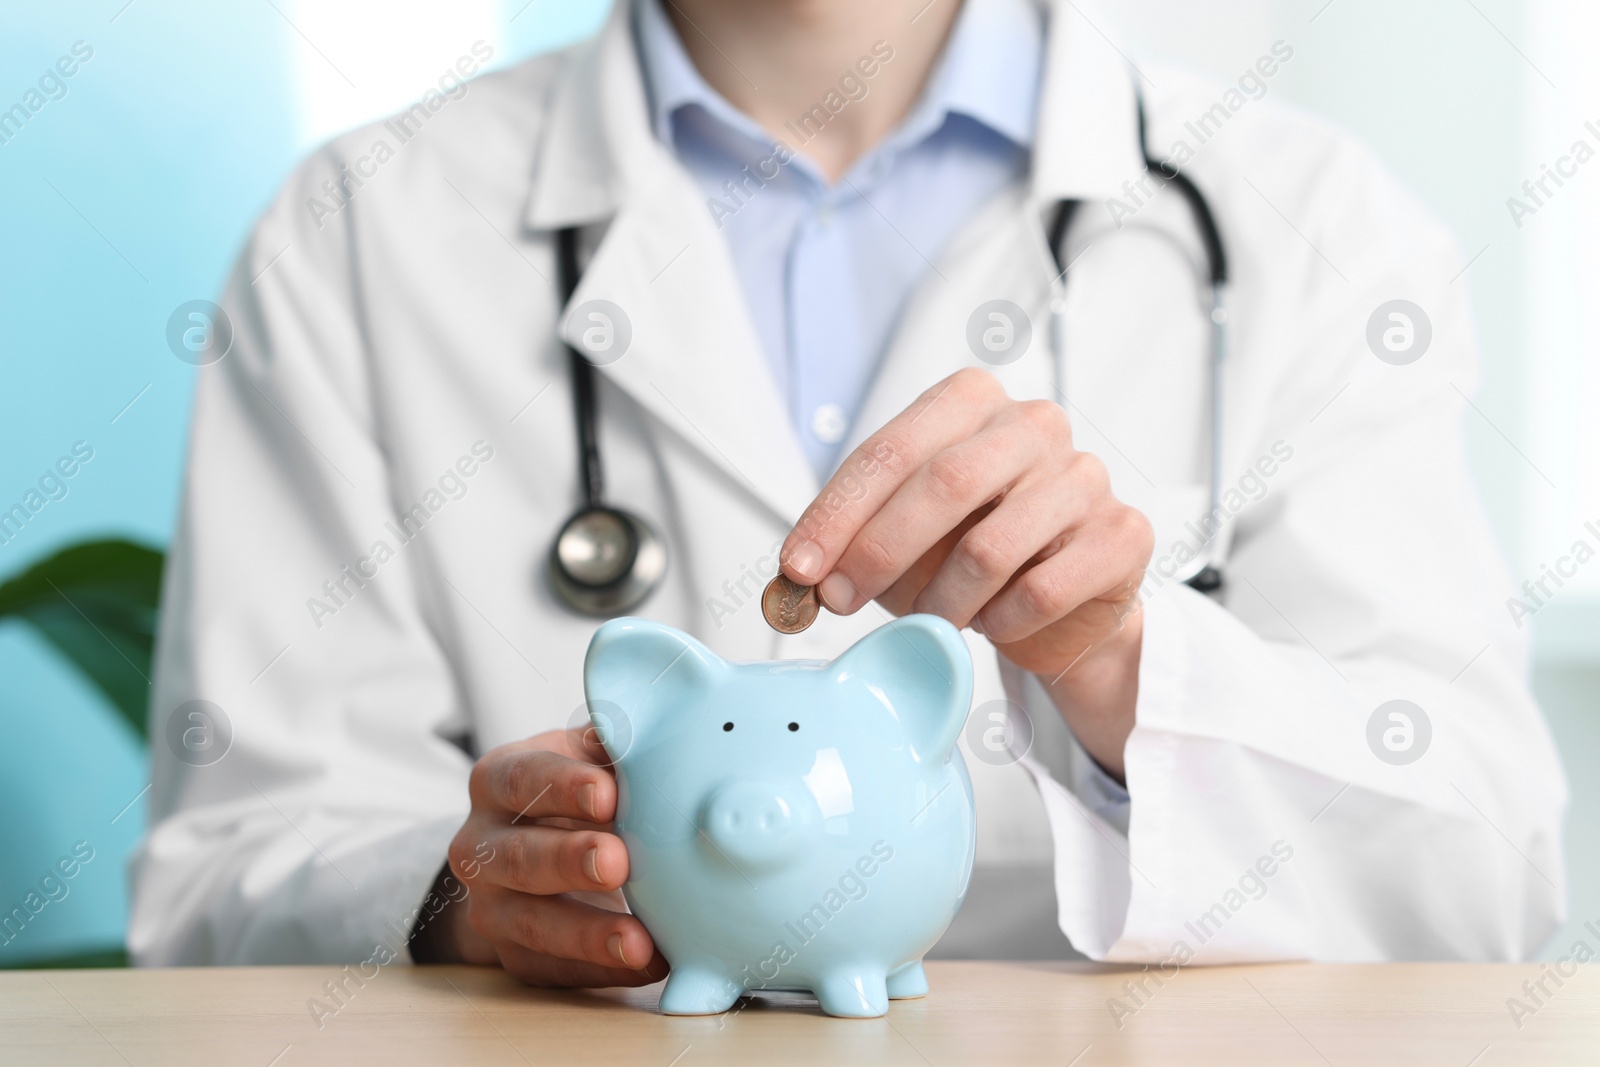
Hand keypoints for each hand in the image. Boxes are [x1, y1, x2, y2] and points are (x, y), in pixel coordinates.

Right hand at [423, 727, 668, 986]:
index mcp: (498, 780)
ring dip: (588, 934)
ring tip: (640, 942)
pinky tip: (648, 964)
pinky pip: (554, 970)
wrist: (536, 849)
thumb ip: (611, 746)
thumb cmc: (575, 791)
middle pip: (519, 856)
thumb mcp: (584, 756)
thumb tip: (656, 737)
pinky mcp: (515, 955)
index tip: (607, 794)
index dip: (562, 786)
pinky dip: (602, 970)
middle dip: (569, 861)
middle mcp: (480, 845)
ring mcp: (491, 906)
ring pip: (532, 924)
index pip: (521, 778)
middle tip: (618, 862)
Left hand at [779, 369, 1152, 775]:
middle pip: (943, 484)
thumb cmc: (975, 551)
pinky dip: (997, 622)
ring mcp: (1085, 476)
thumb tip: (798, 577)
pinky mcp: (1122, 535)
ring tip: (931, 619)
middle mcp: (1034, 424)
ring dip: (940, 600)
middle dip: (878, 551)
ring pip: (989, 547)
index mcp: (971, 401)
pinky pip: (1040, 591)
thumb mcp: (903, 536)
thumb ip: (853, 542)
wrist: (1066, 602)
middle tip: (841, 600)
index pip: (890, 451)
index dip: (836, 513)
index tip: (798, 566)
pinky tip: (990, 623)